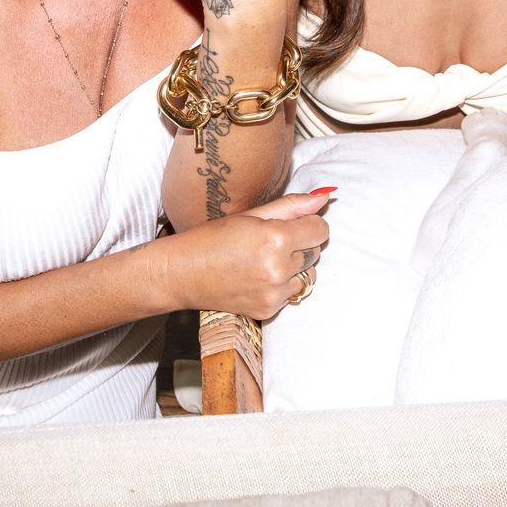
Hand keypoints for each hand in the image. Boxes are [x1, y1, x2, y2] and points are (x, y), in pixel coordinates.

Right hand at [160, 190, 330, 319]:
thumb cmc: (213, 238)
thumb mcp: (251, 215)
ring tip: (265, 260)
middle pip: (315, 252)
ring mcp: (273, 293)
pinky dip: (282, 286)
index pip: (320, 230)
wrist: (182, 274)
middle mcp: (278, 269)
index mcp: (275, 239)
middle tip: (270, 241)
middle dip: (301, 244)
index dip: (309, 224)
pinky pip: (291, 294)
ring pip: (307, 276)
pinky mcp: (267, 310)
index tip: (292, 223)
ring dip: (295, 267)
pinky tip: (258, 278)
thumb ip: (292, 206)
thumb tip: (324, 196)